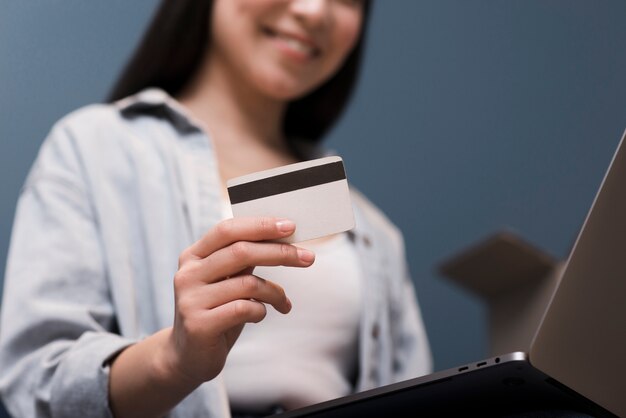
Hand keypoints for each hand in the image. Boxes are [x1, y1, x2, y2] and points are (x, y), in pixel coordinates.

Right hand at [163, 217, 314, 385]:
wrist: (188, 356)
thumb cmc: (215, 312)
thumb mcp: (226, 281)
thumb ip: (243, 260)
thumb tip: (282, 239)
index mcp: (194, 256)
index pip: (227, 230)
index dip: (260, 225)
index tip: (290, 226)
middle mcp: (188, 274)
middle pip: (241, 252)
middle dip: (280, 253)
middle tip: (308, 258)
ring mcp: (191, 299)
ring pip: (248, 284)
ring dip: (275, 292)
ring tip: (282, 302)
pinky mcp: (199, 325)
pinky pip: (244, 309)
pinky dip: (261, 311)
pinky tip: (260, 315)